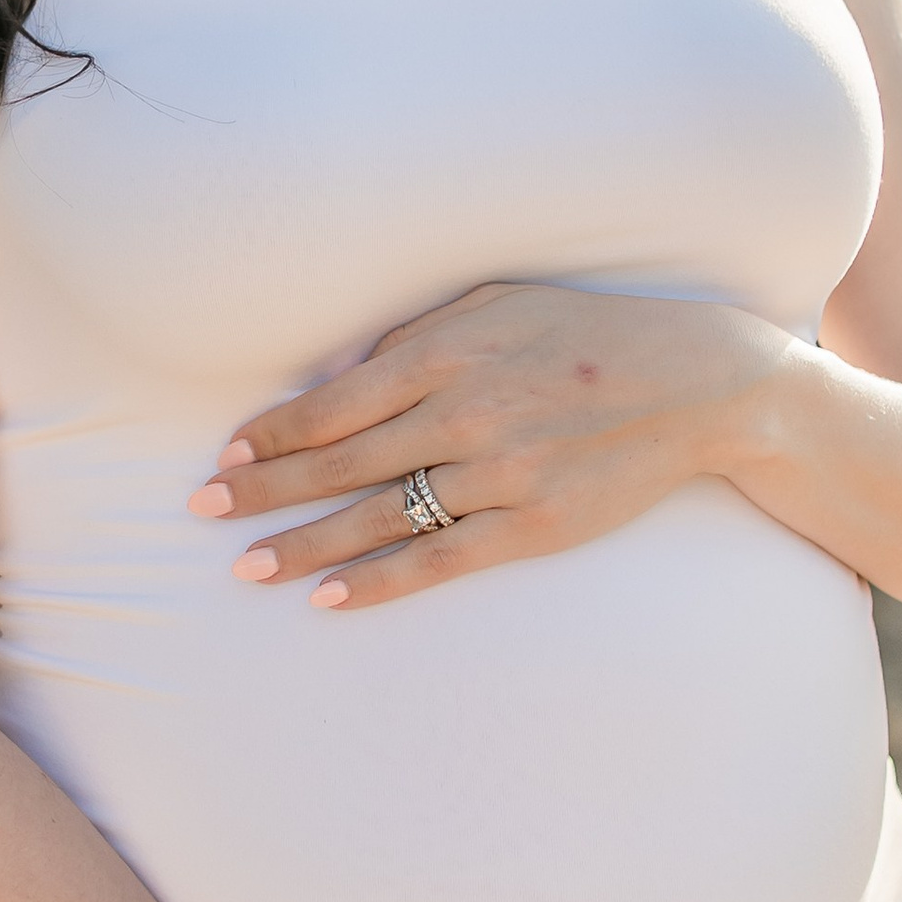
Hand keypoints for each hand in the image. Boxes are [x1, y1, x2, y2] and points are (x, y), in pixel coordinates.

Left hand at [187, 281, 806, 607]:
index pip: (335, 400)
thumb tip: (347, 371)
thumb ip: (421, 335)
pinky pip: (437, 560)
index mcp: (450, 351)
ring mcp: (499, 473)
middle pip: (339, 461)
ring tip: (245, 568)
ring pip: (376, 517)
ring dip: (301, 544)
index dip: (273, 433)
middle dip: (262, 489)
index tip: (227, 454)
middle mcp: (465, 411)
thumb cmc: (590, 334)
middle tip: (202, 512)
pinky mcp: (533, 526)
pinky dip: (375, 582)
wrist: (699, 384)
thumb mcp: (502, 303)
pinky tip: (326, 598)